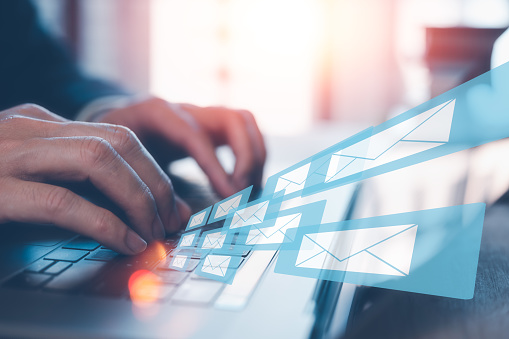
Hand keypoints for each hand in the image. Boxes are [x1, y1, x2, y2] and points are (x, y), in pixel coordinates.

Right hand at [0, 104, 190, 254]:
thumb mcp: (28, 174)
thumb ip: (72, 179)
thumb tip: (132, 208)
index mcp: (39, 124)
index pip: (116, 136)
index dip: (153, 171)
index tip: (171, 204)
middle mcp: (28, 130)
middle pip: (117, 142)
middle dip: (155, 183)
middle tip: (171, 219)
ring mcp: (10, 156)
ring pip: (98, 160)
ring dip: (137, 199)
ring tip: (152, 231)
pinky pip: (63, 202)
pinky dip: (104, 224)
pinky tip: (124, 242)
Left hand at [96, 97, 265, 197]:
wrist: (110, 124)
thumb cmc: (113, 145)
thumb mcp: (117, 160)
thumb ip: (143, 184)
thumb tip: (180, 217)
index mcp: (159, 114)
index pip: (196, 137)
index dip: (217, 167)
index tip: (231, 196)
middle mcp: (186, 109)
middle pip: (233, 119)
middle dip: (246, 157)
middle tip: (242, 192)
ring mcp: (201, 115)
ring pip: (245, 122)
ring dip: (256, 156)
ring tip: (250, 190)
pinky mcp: (210, 127)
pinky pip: (244, 132)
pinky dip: (253, 157)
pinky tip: (246, 184)